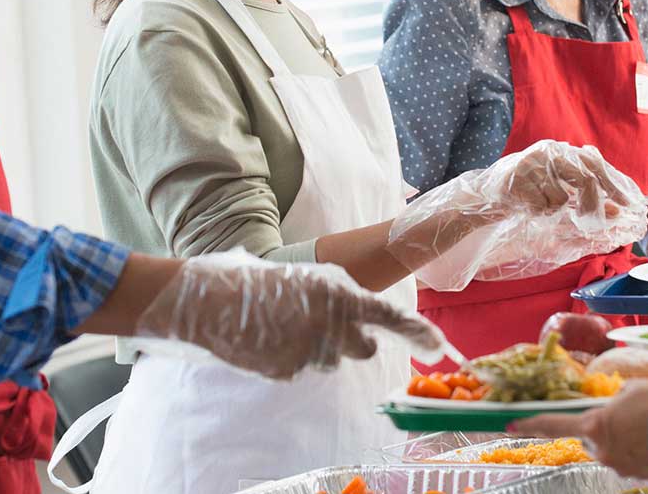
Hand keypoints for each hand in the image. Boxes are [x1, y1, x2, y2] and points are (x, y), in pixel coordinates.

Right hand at [135, 251, 441, 379]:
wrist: (209, 298)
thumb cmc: (258, 281)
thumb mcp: (306, 277)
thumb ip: (337, 298)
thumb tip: (363, 321)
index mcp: (337, 292)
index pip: (388, 316)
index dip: (417, 332)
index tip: (438, 347)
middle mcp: (330, 323)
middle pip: (364, 349)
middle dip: (354, 343)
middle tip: (324, 326)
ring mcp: (308, 350)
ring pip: (330, 361)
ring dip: (315, 349)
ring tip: (283, 326)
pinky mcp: (287, 370)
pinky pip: (299, 371)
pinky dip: (287, 360)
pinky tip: (266, 340)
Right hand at [490, 140, 636, 217]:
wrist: (489, 196)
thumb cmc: (530, 193)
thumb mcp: (560, 190)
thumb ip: (588, 197)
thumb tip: (620, 212)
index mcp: (561, 151)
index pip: (595, 163)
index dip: (614, 185)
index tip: (630, 205)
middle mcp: (548, 151)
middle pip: (584, 178)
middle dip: (594, 204)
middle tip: (597, 221)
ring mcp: (532, 163)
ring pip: (561, 198)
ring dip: (553, 209)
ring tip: (539, 204)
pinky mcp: (517, 179)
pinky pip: (541, 207)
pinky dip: (538, 213)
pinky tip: (526, 206)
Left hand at [509, 379, 647, 477]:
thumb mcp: (632, 389)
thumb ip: (614, 400)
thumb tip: (615, 406)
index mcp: (594, 425)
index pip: (554, 424)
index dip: (530, 423)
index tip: (509, 424)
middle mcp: (603, 450)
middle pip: (589, 438)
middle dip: (599, 426)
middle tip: (621, 413)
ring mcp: (621, 466)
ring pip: (611, 448)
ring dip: (621, 437)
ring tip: (645, 422)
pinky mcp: (640, 475)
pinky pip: (630, 458)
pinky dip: (637, 447)